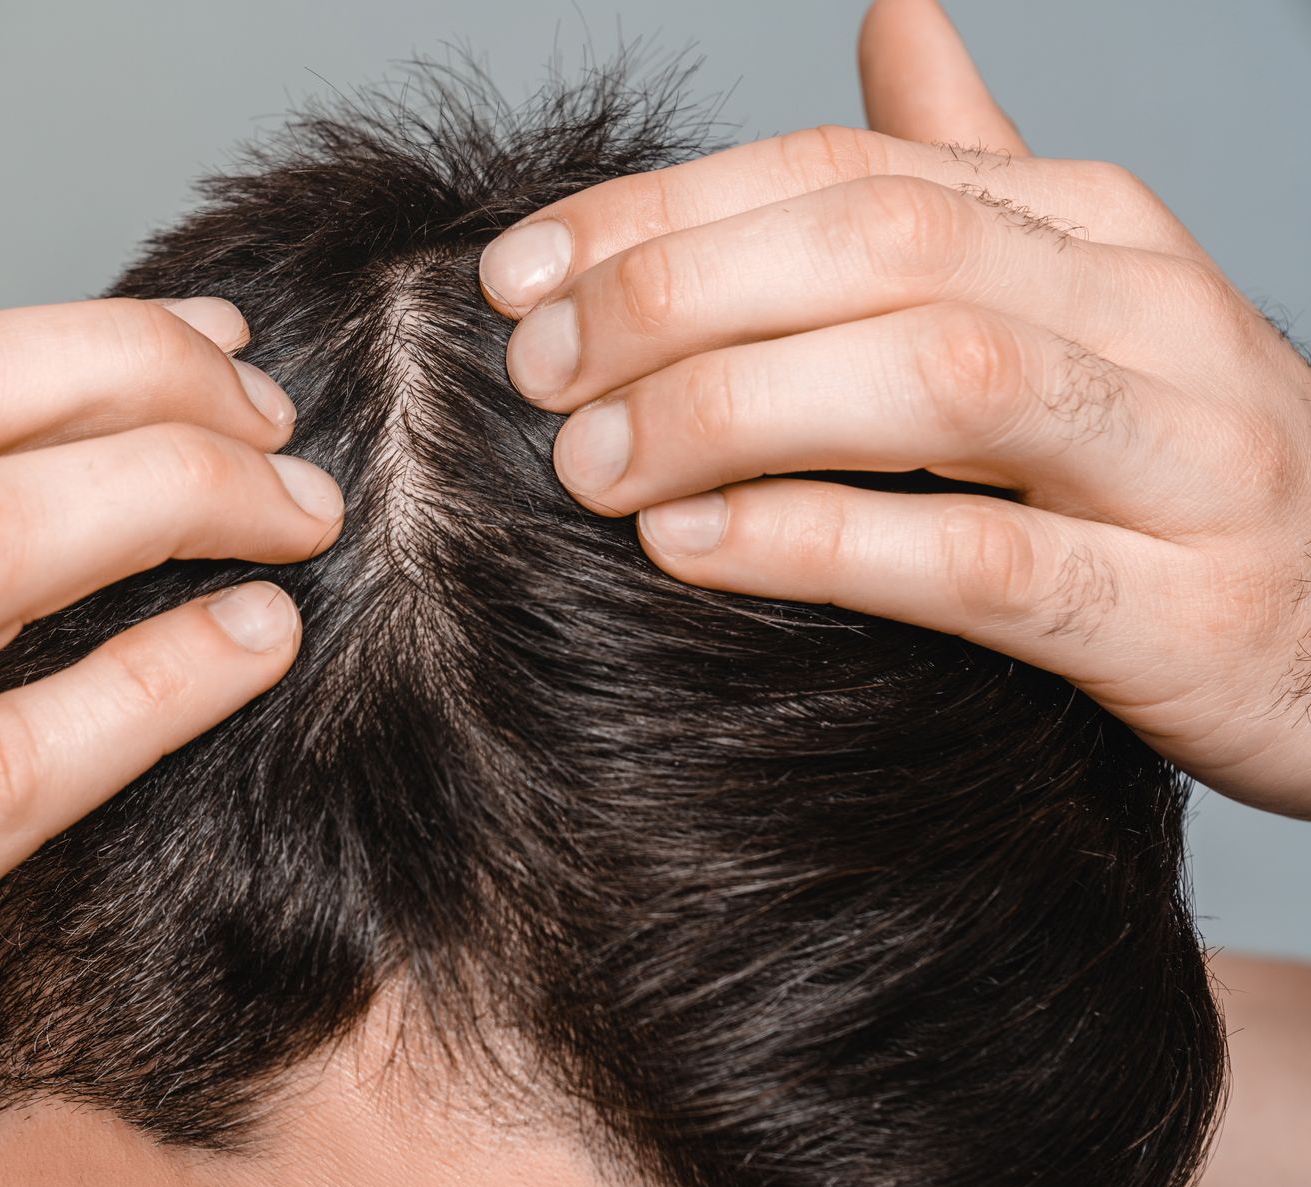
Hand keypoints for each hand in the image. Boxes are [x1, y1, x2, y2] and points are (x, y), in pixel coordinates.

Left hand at [479, 0, 1310, 817]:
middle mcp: (1143, 307)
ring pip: (939, 379)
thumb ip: (974, 172)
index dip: (664, 212)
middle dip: (678, 296)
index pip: (845, 172)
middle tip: (536, 370)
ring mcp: (1180, 456)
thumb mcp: (1084, 296)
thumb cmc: (1175, 465)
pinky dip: (827, 544)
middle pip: (877, 247)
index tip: (522, 269)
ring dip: (735, 407)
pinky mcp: (1182, 609)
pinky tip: (694, 548)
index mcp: (1091, 224)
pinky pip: (986, 560)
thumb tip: (890, 17)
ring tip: (592, 460)